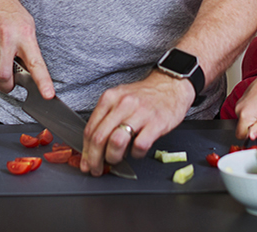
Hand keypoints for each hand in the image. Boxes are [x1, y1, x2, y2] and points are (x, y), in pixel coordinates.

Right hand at [0, 0, 53, 98]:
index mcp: (25, 35)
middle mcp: (6, 37)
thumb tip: (30, 75)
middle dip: (6, 85)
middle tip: (8, 82)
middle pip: (4, 76)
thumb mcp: (27, 27)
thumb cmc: (10, 12)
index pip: (35, 63)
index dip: (42, 81)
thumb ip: (28, 50)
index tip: (48, 95)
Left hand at [80, 70, 194, 176]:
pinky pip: (140, 146)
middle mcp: (123, 104)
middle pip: (99, 138)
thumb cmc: (144, 97)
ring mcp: (140, 113)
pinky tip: (136, 152)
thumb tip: (93, 146)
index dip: (85, 151)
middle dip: (94, 159)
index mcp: (110, 98)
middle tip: (96, 169)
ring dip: (112, 157)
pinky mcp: (156, 123)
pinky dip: (135, 154)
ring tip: (116, 160)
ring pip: (116, 142)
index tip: (85, 163)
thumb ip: (106, 119)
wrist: (170, 86)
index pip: (90, 129)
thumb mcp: (120, 99)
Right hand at [233, 73, 256, 141]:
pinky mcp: (241, 100)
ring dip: (253, 119)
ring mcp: (239, 103)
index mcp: (245, 115)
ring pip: (244, 120)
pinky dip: (252, 112)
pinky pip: (244, 112)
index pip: (240, 135)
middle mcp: (238, 109)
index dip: (250, 136)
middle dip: (252, 126)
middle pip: (242, 127)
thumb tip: (251, 137)